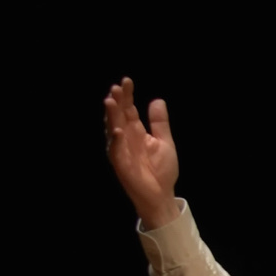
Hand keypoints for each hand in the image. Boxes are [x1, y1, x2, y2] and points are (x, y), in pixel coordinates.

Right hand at [102, 78, 180, 228]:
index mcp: (136, 131)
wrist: (161, 194)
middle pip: (119, 115)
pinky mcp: (120, 163)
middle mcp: (125, 137)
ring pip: (113, 128)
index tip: (127, 81)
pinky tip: (117, 131)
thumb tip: (157, 100)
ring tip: (110, 101)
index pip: (129, 109)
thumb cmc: (161, 170)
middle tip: (117, 87)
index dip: (128, 96)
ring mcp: (121, 149)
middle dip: (117, 101)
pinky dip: (116, 140)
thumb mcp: (165, 142)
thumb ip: (160, 123)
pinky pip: (115, 150)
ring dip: (111, 116)